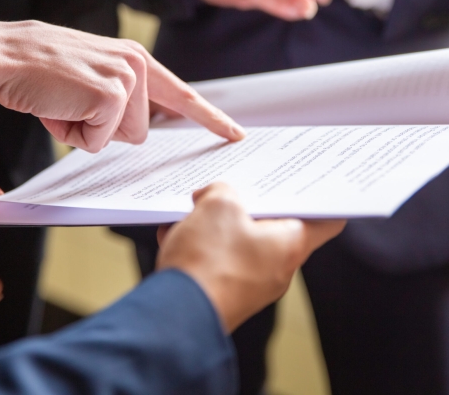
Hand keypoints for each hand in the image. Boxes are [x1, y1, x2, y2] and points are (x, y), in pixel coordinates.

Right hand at [0, 21, 244, 152]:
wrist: (3, 55)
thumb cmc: (43, 71)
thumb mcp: (92, 77)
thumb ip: (123, 98)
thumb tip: (140, 128)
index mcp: (136, 60)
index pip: (182, 95)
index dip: (210, 118)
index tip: (235, 134)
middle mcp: (136, 65)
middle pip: (141, 132)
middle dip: (105, 129)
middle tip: (75, 102)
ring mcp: (126, 79)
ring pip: (121, 138)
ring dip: (87, 130)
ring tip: (65, 102)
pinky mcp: (110, 94)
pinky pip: (97, 140)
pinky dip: (73, 133)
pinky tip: (59, 107)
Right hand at [157, 183, 344, 331]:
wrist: (176, 315)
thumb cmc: (207, 263)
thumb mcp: (217, 206)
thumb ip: (221, 191)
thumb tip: (210, 196)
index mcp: (289, 245)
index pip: (325, 221)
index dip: (318, 199)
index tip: (306, 185)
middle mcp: (277, 269)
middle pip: (272, 227)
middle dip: (247, 206)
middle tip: (228, 191)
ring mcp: (251, 284)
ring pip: (240, 242)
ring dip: (217, 224)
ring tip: (194, 212)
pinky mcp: (226, 293)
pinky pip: (219, 260)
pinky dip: (201, 244)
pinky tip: (177, 233)